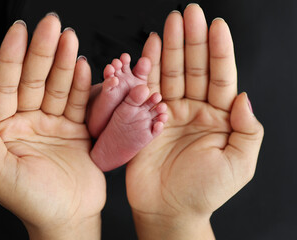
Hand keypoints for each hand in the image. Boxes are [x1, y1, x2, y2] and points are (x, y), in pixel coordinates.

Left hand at [0, 14, 104, 239]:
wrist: (69, 218)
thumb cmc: (32, 202)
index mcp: (2, 129)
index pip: (3, 85)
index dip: (11, 57)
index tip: (20, 31)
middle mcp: (26, 121)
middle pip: (33, 80)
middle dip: (43, 51)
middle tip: (53, 24)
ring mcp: (52, 123)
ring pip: (58, 87)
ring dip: (64, 62)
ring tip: (70, 40)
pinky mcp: (75, 129)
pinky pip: (78, 103)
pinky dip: (82, 85)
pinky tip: (83, 67)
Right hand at [126, 4, 263, 238]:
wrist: (168, 210)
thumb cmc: (205, 191)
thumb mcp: (239, 163)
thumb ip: (248, 129)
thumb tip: (243, 96)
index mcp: (219, 118)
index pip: (221, 76)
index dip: (220, 51)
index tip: (217, 25)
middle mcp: (194, 110)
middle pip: (194, 68)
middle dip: (192, 40)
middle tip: (188, 14)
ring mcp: (168, 113)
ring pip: (170, 74)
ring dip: (169, 48)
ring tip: (170, 23)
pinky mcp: (144, 120)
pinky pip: (146, 90)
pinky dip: (147, 70)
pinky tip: (149, 48)